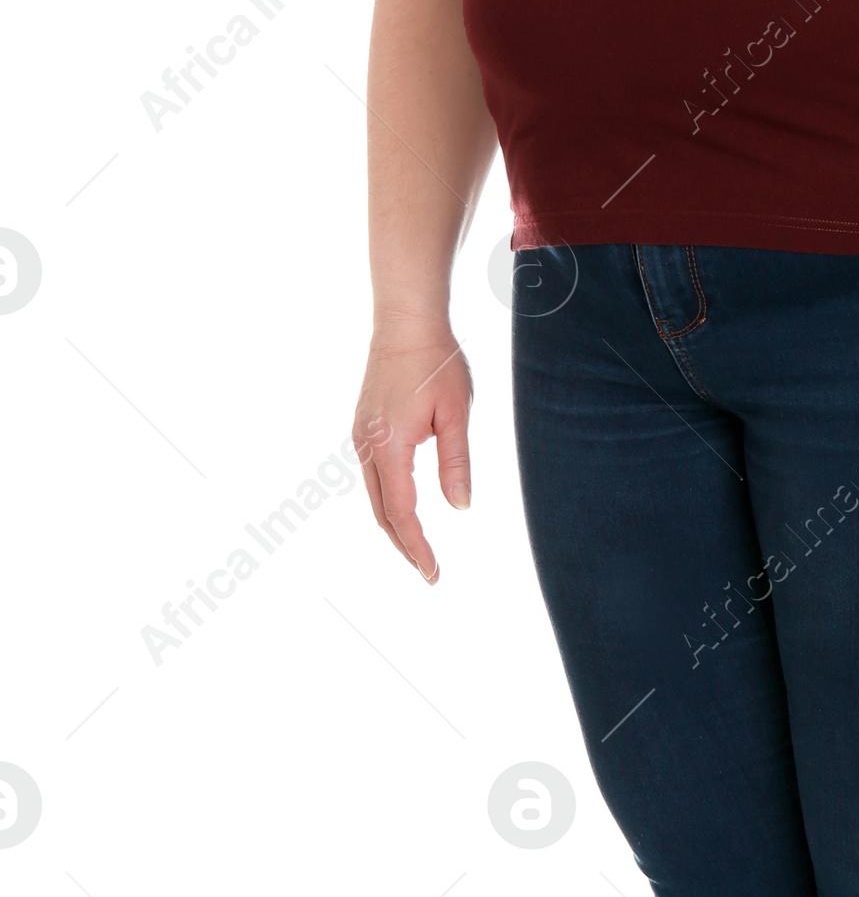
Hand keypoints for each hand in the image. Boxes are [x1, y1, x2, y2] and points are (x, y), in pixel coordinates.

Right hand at [352, 322, 473, 583]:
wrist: (405, 322)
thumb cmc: (437, 362)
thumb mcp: (455, 414)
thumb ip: (456, 463)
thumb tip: (460, 506)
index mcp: (389, 447)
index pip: (402, 514)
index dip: (418, 548)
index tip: (433, 574)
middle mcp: (367, 446)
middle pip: (382, 513)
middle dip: (405, 546)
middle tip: (429, 573)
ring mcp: (361, 436)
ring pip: (375, 496)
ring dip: (395, 526)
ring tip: (419, 549)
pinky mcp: (363, 426)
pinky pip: (373, 476)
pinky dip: (388, 501)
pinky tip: (405, 508)